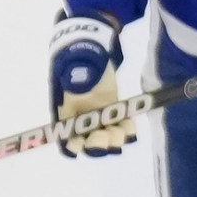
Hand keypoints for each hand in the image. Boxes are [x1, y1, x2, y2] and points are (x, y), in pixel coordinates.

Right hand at [48, 13, 129, 156]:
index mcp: (64, 112)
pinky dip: (127, 130)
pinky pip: (120, 127)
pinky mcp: (113, 112)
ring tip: (123, 131)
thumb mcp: (73, 69)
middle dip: (98, 145)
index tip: (84, 143)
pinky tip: (131, 127)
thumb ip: (75, 78)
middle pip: (87, 143)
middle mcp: (80, 119)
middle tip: (107, 136)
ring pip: (106, 138)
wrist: (92, 51)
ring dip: (115, 140)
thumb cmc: (77, 60)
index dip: (73, 145)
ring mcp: (98, 117)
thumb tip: (77, 84)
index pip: (65, 137)